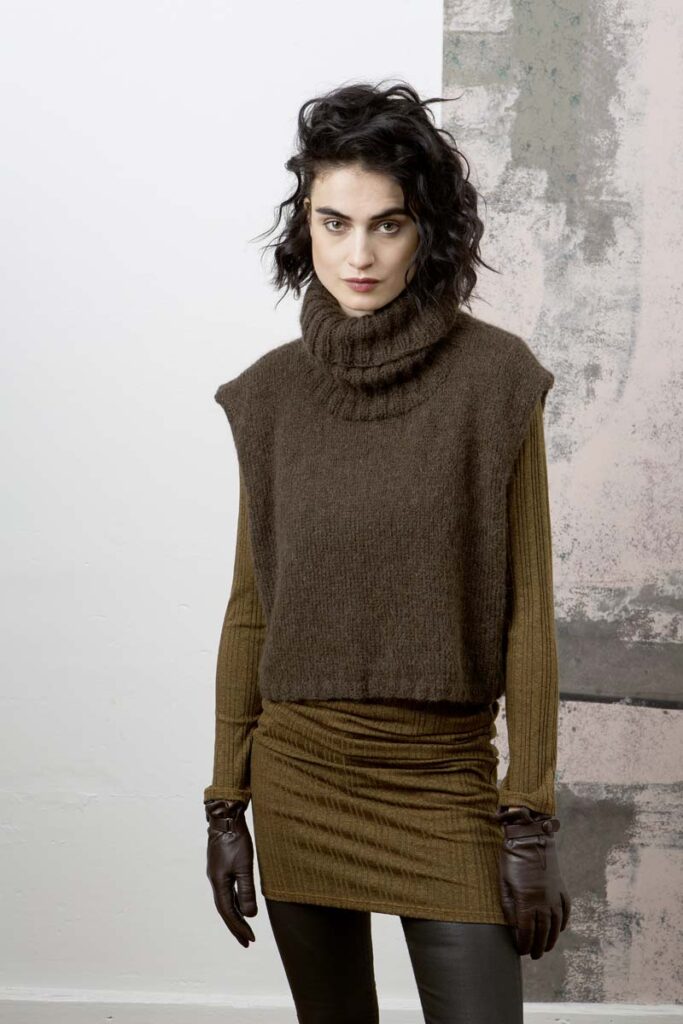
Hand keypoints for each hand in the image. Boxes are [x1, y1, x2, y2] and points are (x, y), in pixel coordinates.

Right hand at [205, 799, 257, 946]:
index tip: (250, 940)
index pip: (228, 913)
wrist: (225, 817)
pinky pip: (227, 890)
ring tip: (245, 927)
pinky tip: (242, 903)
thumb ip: (246, 891)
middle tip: (247, 942)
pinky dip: (235, 901)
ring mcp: (217, 874)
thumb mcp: (244, 866)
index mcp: (219, 883)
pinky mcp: (221, 866)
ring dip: (235, 915)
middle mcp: (215, 881)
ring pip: (226, 900)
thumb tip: (250, 915)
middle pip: (225, 910)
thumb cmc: (235, 840)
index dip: (239, 927)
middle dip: (236, 926)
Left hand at [494, 806, 570, 959]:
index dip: (524, 944)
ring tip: (546, 948)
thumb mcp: (503, 883)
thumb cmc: (511, 860)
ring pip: (556, 925)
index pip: (527, 932)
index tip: (521, 951)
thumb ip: (508, 906)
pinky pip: (565, 910)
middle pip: (543, 933)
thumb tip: (513, 926)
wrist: (530, 838)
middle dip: (538, 947)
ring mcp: (555, 896)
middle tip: (534, 956)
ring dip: (551, 939)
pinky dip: (563, 922)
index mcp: (527, 902)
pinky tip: (560, 929)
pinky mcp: (561, 887)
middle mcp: (544, 903)